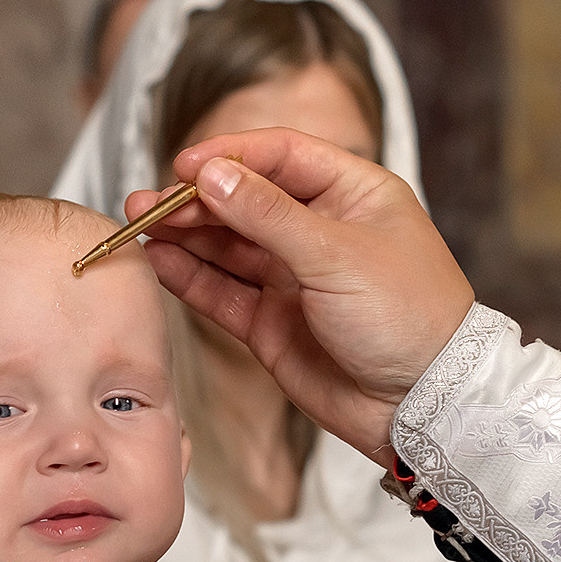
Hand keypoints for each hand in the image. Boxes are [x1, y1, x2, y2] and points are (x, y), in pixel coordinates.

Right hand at [132, 129, 475, 465]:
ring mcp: (293, 277)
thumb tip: (211, 174)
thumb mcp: (337, 254)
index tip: (186, 165)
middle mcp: (319, 230)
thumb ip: (267, 215)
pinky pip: (222, 290)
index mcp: (352, 194)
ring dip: (183, 234)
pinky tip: (158, 260)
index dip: (230, 155)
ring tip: (139, 224)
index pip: (280, 156)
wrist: (422, 406)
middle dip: (195, 198)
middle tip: (149, 202)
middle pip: (244, 199)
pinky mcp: (272, 321)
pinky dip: (189, 276)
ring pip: (226, 245)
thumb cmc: (407, 316)